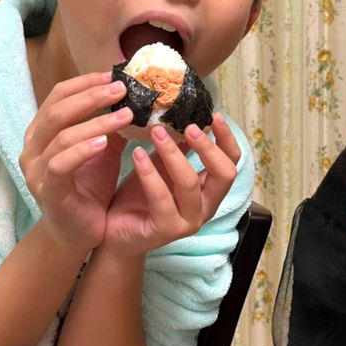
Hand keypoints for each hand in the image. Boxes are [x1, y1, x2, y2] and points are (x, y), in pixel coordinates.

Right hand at [20, 72, 131, 254]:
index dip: (86, 82)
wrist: (79, 231)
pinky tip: (104, 142)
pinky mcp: (47, 191)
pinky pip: (60, 164)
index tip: (115, 74)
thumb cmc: (89, 187)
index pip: (59, 95)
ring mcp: (36, 169)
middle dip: (92, 96)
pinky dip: (81, 150)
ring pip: (61, 135)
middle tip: (123, 89)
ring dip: (96, 122)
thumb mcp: (104, 149)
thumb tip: (138, 96)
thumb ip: (112, 124)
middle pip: (57, 110)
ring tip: (126, 115)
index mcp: (43, 131)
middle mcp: (33, 147)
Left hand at [101, 112, 240, 257]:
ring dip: (173, 154)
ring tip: (156, 132)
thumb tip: (182, 113)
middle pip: (224, 174)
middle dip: (208, 147)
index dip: (226, 139)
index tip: (215, 115)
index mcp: (209, 190)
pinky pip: (161, 198)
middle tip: (189, 126)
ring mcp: (188, 221)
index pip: (231, 162)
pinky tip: (137, 154)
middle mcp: (205, 207)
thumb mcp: (161, 166)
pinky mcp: (166, 230)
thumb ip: (177, 147)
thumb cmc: (139, 197)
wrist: (114, 232)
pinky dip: (149, 173)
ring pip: (190, 184)